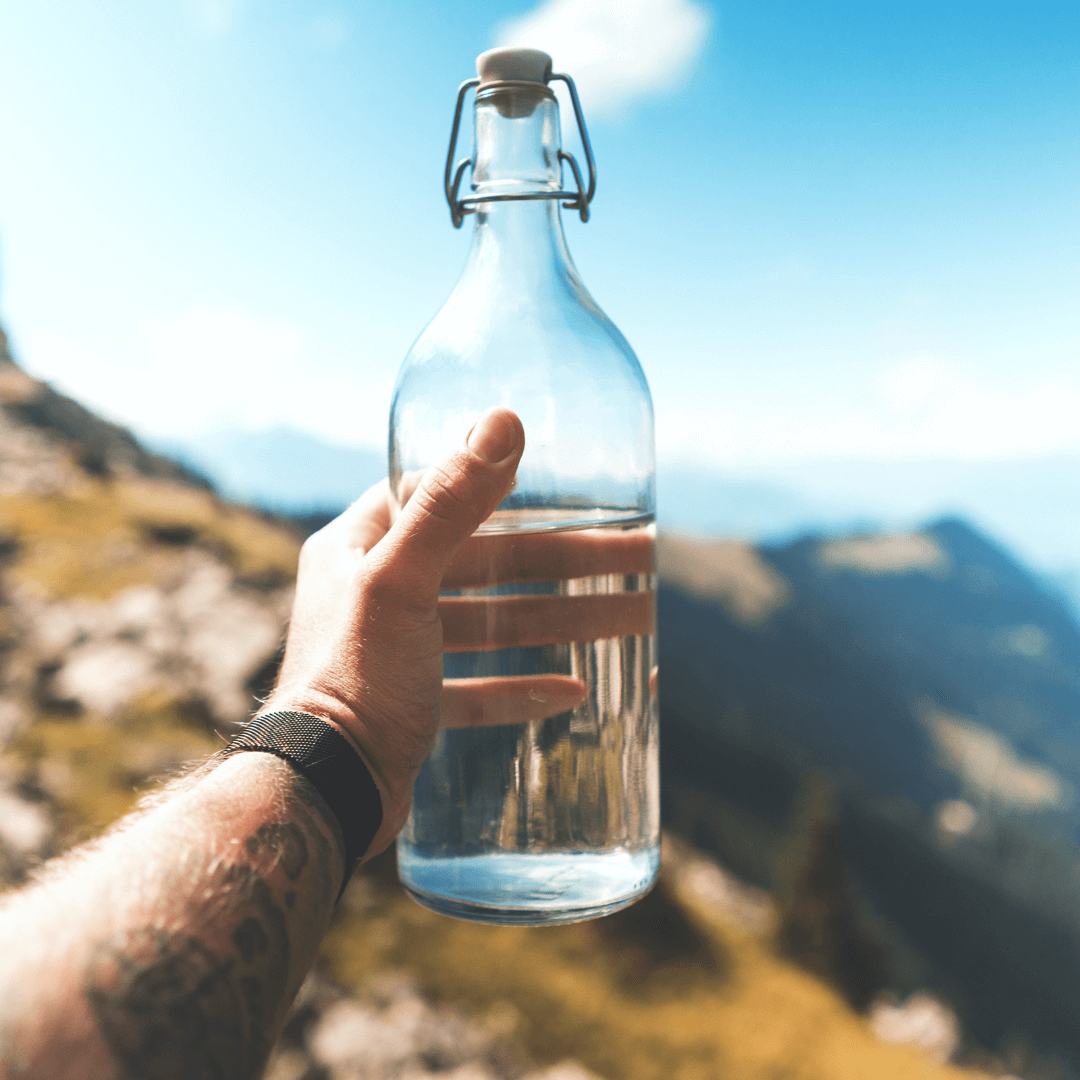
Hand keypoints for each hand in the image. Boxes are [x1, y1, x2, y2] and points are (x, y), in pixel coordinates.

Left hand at [264, 407, 655, 859]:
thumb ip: (452, 502)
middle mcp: (375, 592)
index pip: (443, 497)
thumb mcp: (402, 581)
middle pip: (488, 565)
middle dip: (565, 563)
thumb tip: (504, 420)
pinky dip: (521, 688)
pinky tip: (572, 690)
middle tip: (638, 561)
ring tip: (633, 620)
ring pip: (493, 625)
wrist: (322, 792)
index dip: (510, 489)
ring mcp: (396, 652)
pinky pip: (477, 689)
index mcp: (359, 547)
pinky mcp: (413, 705)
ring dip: (559, 622)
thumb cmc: (352, 678)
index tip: (572, 489)